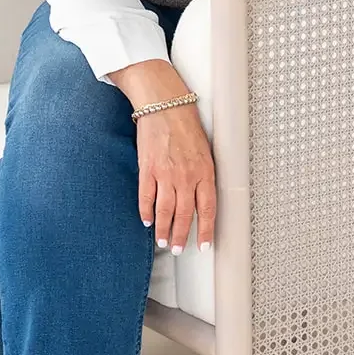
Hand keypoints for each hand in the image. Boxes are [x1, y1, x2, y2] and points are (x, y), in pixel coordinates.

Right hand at [136, 102, 216, 254]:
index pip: (207, 209)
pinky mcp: (147, 169)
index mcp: (204, 171)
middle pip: (184, 215)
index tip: (204, 245)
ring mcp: (165, 174)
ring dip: (164, 229)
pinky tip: (147, 221)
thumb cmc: (185, 125)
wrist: (164, 105)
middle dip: (182, 236)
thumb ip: (202, 175)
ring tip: (163, 241)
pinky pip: (146, 197)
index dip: (206, 231)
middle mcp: (186, 176)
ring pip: (165, 211)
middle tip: (179, 249)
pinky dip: (146, 212)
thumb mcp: (204, 151)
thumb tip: (199, 198)